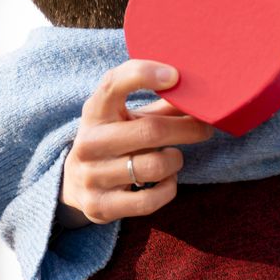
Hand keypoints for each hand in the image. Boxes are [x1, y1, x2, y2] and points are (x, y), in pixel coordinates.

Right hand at [57, 60, 213, 227]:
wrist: (74, 183)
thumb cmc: (114, 139)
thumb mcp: (126, 117)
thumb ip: (161, 105)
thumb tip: (204, 95)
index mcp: (95, 111)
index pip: (114, 83)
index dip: (144, 74)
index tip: (174, 75)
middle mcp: (89, 142)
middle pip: (151, 131)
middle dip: (188, 129)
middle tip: (205, 128)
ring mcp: (92, 176)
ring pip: (155, 166)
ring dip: (175, 160)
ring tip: (174, 157)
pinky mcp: (100, 206)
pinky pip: (151, 199)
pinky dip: (168, 188)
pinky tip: (165, 180)